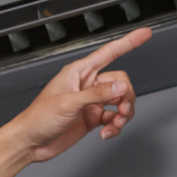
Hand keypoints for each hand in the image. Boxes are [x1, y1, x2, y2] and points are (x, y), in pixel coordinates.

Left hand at [0, 27, 151, 176]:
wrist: (30, 143)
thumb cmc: (39, 118)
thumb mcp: (68, 103)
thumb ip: (96, 95)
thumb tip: (121, 87)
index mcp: (79, 72)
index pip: (109, 53)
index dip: (128, 42)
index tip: (146, 34)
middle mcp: (87, 85)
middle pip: (120, 83)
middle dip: (126, 97)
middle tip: (121, 111)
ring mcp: (91, 103)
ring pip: (120, 101)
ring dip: (123, 114)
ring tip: (116, 124)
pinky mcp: (92, 119)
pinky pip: (113, 119)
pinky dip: (115, 127)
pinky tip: (107, 133)